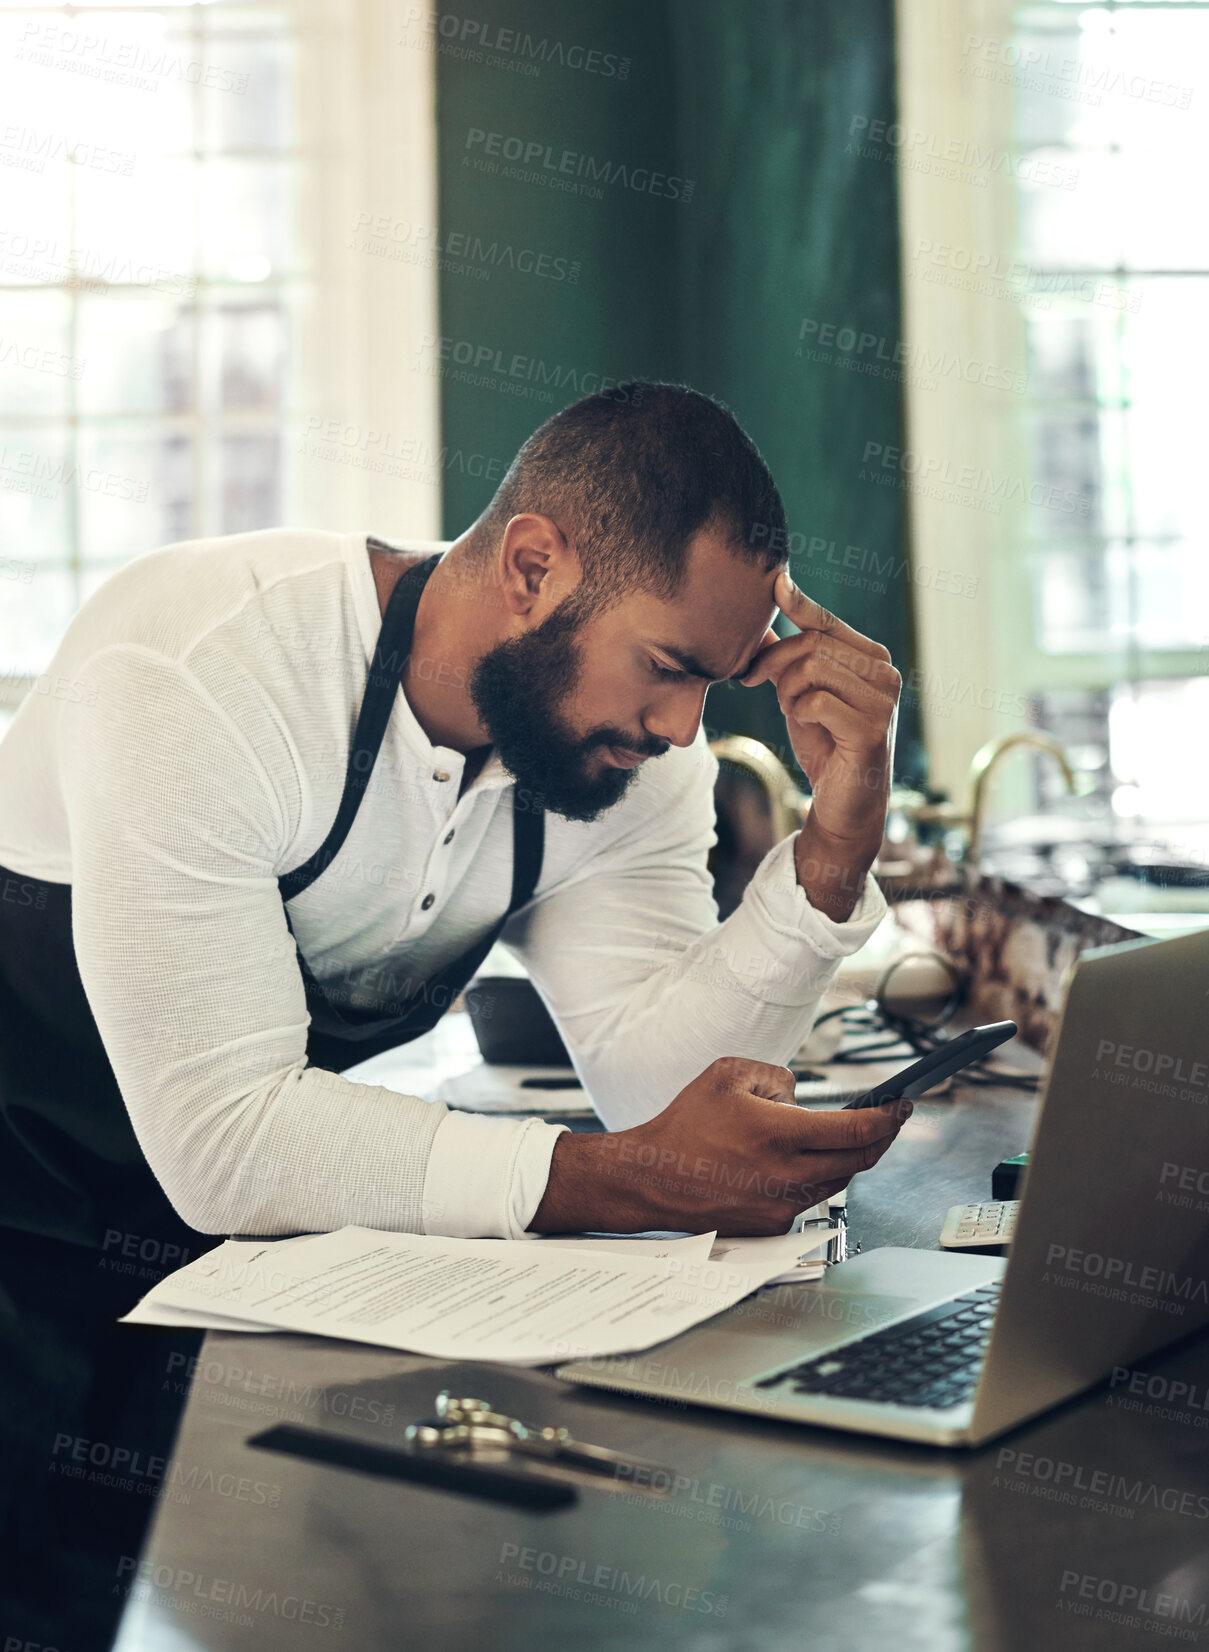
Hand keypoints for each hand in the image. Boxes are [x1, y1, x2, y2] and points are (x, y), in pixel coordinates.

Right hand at [528, 1055, 910, 1235]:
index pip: (857, 1129)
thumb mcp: (727, 1073)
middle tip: (889, 1120)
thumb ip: (775, 1075)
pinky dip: (813, 1179)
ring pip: (836, 1182)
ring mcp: (780, 1205)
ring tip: (847, 1137)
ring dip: (848, 1159)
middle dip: (881, 1139)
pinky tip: (799, 1163)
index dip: (888, 1117)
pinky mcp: (770, 1224)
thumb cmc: (684, 1126)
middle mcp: (786, 1175)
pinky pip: (807, 1199)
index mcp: (780, 1134)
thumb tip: (799, 1096)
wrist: (651, 1178)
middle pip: (859, 1162)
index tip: (903, 1106)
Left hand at [740, 569, 899, 849]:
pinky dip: (799, 712)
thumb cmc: (824, 745)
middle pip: (813, 643)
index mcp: (872, 658)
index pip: (828, 622)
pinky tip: (807, 726)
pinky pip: (816, 701)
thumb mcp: (799, 695)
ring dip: (787, 691)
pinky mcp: (872, 728)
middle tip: (755, 682)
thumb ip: (786, 661)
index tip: (776, 583)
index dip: (800, 602)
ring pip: (812, 669)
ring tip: (793, 711)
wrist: (843, 803)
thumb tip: (760, 625)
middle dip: (774, 662)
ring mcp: (883, 701)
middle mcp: (885, 673)